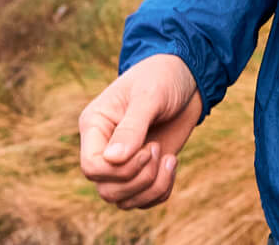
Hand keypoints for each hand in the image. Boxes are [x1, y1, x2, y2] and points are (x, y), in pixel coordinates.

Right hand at [76, 53, 202, 208]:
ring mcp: (123, 162)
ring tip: (169, 159)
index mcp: (95, 126)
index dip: (121, 169)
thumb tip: (112, 160)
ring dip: (152, 187)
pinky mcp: (143, 170)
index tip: (149, 148)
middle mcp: (103, 147)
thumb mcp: (149, 96)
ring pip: (123, 200)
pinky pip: (144, 200)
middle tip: (158, 149)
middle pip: (107, 190)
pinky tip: (173, 162)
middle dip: (139, 179)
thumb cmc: (163, 77)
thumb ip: (131, 128)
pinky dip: (161, 190)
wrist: (187, 78)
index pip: (91, 167)